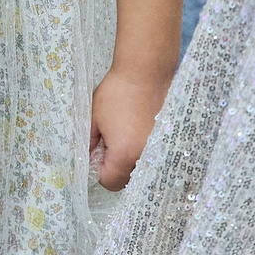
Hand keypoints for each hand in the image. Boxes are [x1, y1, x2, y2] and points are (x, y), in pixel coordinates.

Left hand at [89, 64, 171, 190]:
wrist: (146, 72)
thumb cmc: (117, 92)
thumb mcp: (93, 118)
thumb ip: (86, 144)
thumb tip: (87, 159)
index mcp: (124, 154)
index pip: (108, 181)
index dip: (97, 170)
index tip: (96, 152)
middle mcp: (145, 158)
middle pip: (125, 180)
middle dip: (113, 169)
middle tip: (108, 144)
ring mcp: (159, 151)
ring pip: (139, 171)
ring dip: (129, 162)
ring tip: (123, 137)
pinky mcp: (167, 142)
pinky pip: (151, 158)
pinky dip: (142, 153)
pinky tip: (136, 133)